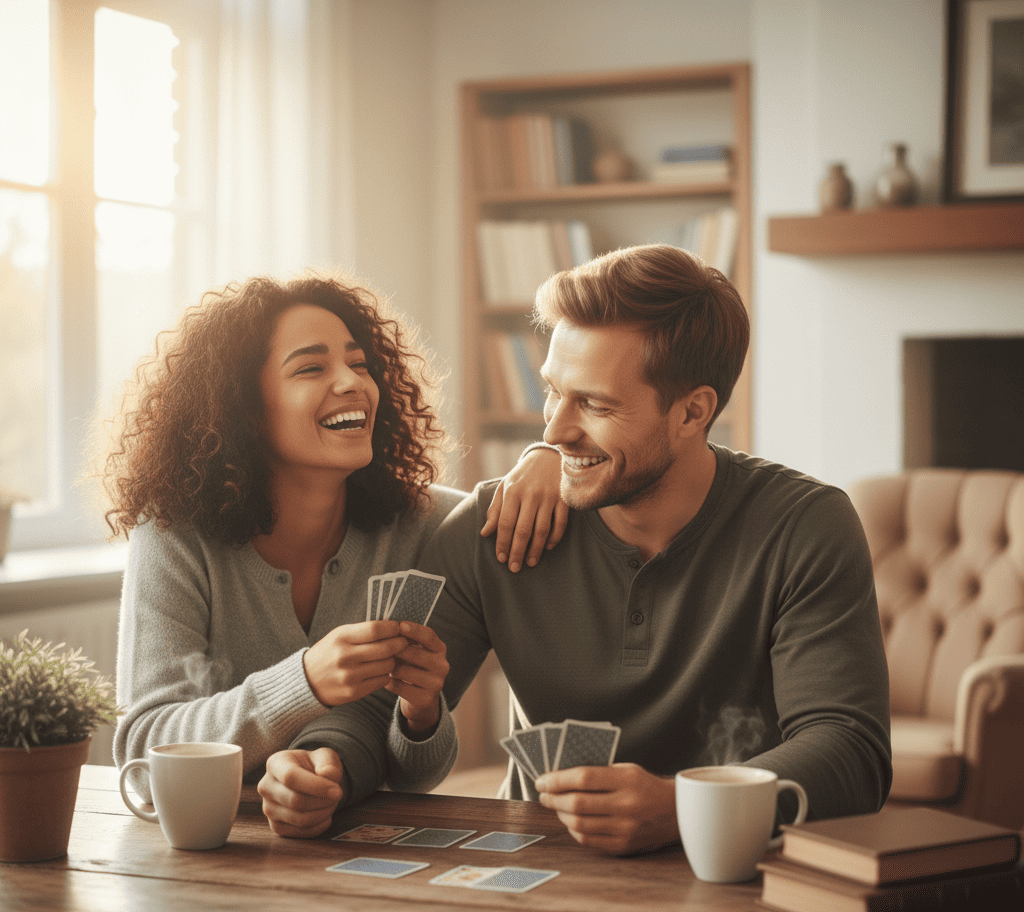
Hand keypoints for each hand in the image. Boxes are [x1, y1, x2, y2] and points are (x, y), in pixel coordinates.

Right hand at [259, 747, 343, 837]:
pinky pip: (300, 832)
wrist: (309, 779)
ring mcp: (268, 808)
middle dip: (323, 801)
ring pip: (299, 819)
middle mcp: (266, 786)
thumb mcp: (325, 756)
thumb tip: (329, 776)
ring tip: (332, 802)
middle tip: (338, 795)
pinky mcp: (276, 826)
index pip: (290, 777)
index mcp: (275, 763)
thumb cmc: (316, 765)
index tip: (337, 790)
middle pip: (295, 801)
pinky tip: (325, 814)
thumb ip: (328, 763)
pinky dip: (319, 825)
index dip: (316, 786)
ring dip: (323, 813)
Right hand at [303, 621, 407, 705]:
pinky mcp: (354, 692)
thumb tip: (394, 628)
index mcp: (341, 638)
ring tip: (390, 657)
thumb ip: (364, 631)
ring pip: (387, 665)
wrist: (306, 681)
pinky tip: (380, 670)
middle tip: (404, 641)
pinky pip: (382, 681)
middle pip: (385, 648)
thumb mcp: (340, 635)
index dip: (392, 628)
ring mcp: (350, 676)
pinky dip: (385, 674)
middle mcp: (345, 657)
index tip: (399, 627)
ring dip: (393, 660)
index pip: (375, 629)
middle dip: (400, 643)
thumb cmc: (329, 653)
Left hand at [385, 621, 448, 733]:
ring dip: (389, 667)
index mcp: (440, 649)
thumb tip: (389, 628)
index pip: (429, 636)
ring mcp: (436, 683)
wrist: (422, 699)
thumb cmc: (414, 667)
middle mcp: (442, 665)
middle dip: (394, 650)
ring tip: (382, 665)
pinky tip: (385, 680)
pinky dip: (388, 682)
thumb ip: (407, 640)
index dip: (415, 630)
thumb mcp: (416, 651)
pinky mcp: (425, 699)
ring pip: (403, 671)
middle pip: (414, 653)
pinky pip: (398, 687)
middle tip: (379, 649)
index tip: (400, 625)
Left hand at [481, 446, 566, 571]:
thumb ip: (495, 510)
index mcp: (512, 491)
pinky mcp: (564, 498)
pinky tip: (548, 547)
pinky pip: (560, 523)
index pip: (505, 523)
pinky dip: (554, 538)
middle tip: (514, 568)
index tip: (501, 558)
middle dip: (517, 551)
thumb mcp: (505, 487)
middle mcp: (531, 494)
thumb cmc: (522, 476)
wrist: (548, 456)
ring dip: (536, 549)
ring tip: (530, 562)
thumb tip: (485, 533)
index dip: (502, 543)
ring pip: (542, 529)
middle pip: (523, 530)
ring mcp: (549, 496)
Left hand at [534, 763, 678, 855]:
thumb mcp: (626, 769)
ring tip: (555, 805)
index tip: (542, 779)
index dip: (557, 779)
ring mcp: (624, 829)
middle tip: (543, 793)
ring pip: (579, 824)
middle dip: (553, 798)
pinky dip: (574, 829)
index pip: (583, 777)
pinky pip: (588, 840)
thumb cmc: (645, 785)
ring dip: (560, 814)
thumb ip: (598, 772)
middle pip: (577, 803)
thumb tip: (560, 775)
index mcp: (626, 780)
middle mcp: (626, 805)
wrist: (674, 812)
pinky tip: (571, 820)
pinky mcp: (623, 846)